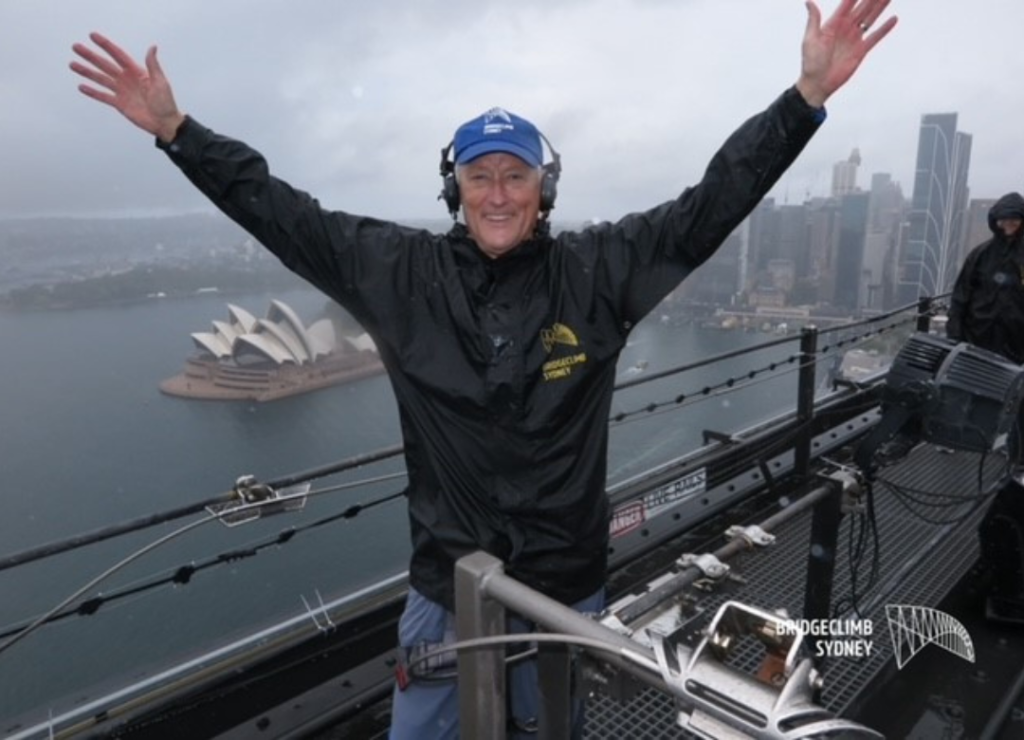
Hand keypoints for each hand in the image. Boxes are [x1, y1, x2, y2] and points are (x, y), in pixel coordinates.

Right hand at [70, 32, 185, 141]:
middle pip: (105, 65)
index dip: (106, 45)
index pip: (118, 55)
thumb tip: (152, 46)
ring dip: (87, 72)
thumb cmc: (166, 102)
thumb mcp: (160, 82)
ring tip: (72, 64)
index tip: (93, 36)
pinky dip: (93, 92)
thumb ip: (153, 65)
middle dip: (90, 56)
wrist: (165, 123)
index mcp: (136, 71)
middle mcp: (126, 79)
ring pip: (101, 79)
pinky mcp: (119, 104)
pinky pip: (103, 96)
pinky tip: (81, 86)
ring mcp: (122, 91)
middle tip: (76, 47)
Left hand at [795, 0, 897, 107]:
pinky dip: (885, 29)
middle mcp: (845, 28)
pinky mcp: (861, 50)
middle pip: (862, 8)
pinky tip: (893, 19)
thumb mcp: (810, 39)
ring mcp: (854, 39)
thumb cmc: (811, 63)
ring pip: (870, 19)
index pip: (848, 4)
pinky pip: (875, 37)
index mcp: (833, 24)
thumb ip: (813, 20)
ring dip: (880, 7)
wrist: (818, 84)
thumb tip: (808, 2)